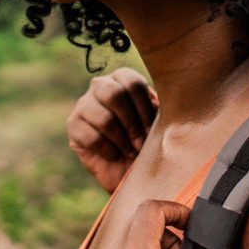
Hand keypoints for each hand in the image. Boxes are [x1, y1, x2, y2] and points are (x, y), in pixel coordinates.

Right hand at [67, 68, 157, 192]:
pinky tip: (116, 156)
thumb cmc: (149, 142)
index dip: (144, 110)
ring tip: (132, 152)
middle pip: (113, 95)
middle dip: (131, 124)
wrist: (131, 170)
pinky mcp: (74, 126)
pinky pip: (90, 137)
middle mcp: (100, 86)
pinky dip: (108, 150)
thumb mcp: (160, 122)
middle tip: (141, 144)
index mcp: (123, 78)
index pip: (132, 83)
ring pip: (103, 118)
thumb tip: (175, 99)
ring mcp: (84, 104)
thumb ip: (162, 108)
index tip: (153, 131)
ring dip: (122, 140)